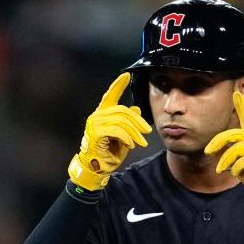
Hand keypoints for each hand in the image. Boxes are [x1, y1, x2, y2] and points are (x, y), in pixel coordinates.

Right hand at [68, 73, 151, 190]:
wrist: (98, 168)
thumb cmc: (109, 153)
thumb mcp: (124, 136)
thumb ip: (129, 122)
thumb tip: (136, 108)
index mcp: (103, 114)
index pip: (111, 95)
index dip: (118, 85)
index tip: (126, 75)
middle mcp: (97, 116)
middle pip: (123, 111)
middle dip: (138, 122)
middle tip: (148, 132)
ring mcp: (95, 124)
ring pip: (122, 121)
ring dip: (135, 133)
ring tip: (141, 142)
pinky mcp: (96, 133)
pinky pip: (117, 130)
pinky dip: (127, 138)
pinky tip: (131, 145)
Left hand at [205, 92, 243, 208]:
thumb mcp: (242, 163)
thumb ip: (234, 155)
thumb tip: (221, 156)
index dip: (243, 106)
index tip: (236, 93)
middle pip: (236, 133)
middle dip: (219, 141)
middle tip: (208, 151)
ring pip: (239, 147)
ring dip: (226, 159)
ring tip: (219, 169)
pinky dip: (238, 166)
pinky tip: (235, 172)